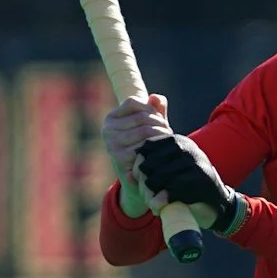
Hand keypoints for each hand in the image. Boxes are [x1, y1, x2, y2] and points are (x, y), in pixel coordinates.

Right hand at [102, 96, 169, 215]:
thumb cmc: (146, 147)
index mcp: (111, 118)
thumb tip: (157, 98)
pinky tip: (161, 152)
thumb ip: (155, 109)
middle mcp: (107, 130)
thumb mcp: (150, 125)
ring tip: (167, 142)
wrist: (140, 179)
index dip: (150, 108)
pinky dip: (156, 148)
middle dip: (160, 124)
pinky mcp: (119, 157)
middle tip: (169, 133)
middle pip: (142, 117)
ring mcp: (111, 144)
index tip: (160, 119)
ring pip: (145, 131)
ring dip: (161, 136)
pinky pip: (144, 146)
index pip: (132, 102)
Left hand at [135, 132, 237, 228]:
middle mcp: (187, 148)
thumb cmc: (188, 185)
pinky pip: (172, 191)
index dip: (137, 165)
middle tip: (146, 196)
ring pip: (158, 178)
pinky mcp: (201, 181)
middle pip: (149, 164)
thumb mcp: (170, 170)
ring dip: (151, 195)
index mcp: (178, 141)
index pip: (147, 147)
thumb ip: (151, 167)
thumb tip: (130, 170)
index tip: (139, 180)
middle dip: (143, 183)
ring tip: (152, 204)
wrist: (218, 202)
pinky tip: (162, 207)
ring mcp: (195, 163)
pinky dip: (163, 201)